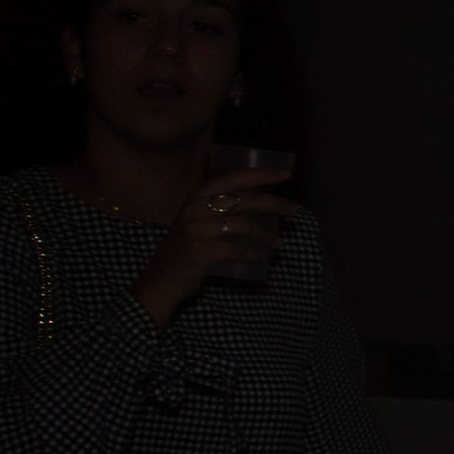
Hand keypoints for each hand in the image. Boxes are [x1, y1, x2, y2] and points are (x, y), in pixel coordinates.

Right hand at [134, 168, 294, 321]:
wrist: (161, 279)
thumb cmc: (186, 248)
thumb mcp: (199, 220)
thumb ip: (223, 208)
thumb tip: (265, 203)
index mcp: (197, 197)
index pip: (233, 178)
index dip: (261, 174)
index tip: (286, 174)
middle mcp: (195, 208)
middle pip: (244, 199)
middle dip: (273, 203)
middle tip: (293, 211)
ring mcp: (195, 229)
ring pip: (243, 225)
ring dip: (265, 234)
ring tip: (278, 242)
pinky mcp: (199, 250)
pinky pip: (237, 249)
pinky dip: (252, 254)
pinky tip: (260, 257)